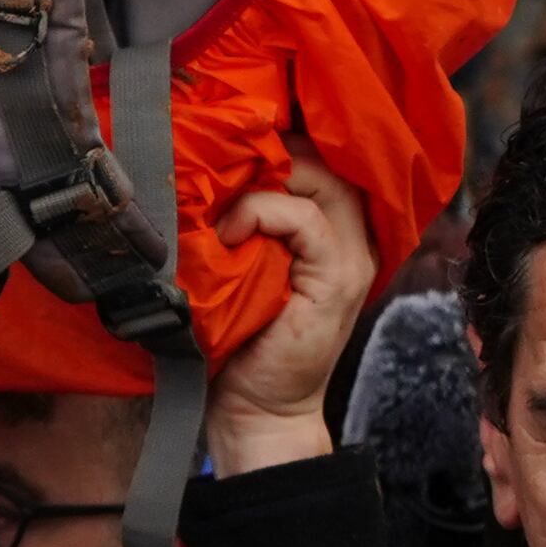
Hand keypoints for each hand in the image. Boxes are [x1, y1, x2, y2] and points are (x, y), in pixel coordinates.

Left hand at [203, 151, 371, 475]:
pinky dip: (262, 215)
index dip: (277, 141)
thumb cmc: (237, 340)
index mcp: (329, 232)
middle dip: (272, 148)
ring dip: (265, 180)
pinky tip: (227, 236)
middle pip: (327, 160)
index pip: (319, 160)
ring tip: (222, 204)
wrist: (255, 409)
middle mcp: (349, 239)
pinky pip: (306, 221)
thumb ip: (237, 223)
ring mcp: (348, 260)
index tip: (227, 137)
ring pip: (323, 181)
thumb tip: (196, 170)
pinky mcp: (337, 281)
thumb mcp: (236, 267)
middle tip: (223, 156)